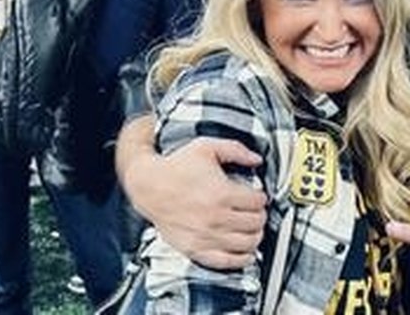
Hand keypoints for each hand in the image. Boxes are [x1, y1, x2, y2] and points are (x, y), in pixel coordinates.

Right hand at [122, 135, 267, 269]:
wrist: (148, 185)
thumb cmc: (175, 168)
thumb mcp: (207, 147)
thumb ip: (236, 150)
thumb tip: (256, 159)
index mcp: (221, 193)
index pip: (258, 202)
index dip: (261, 197)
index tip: (257, 196)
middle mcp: (215, 217)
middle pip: (256, 223)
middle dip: (260, 215)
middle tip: (256, 211)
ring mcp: (205, 236)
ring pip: (247, 244)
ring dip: (255, 235)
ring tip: (252, 229)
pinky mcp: (195, 249)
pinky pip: (226, 262)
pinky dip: (241, 259)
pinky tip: (244, 251)